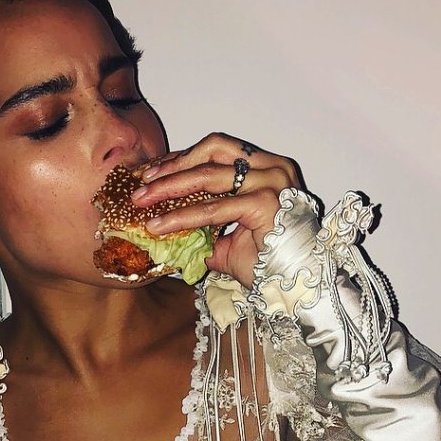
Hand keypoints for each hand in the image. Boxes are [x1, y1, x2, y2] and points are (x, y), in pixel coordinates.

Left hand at [131, 133, 304, 287]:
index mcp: (267, 167)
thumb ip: (202, 223)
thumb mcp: (227, 237)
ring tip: (143, 202)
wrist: (297, 290)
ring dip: (169, 188)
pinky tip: (159, 225)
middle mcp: (273, 167)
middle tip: (143, 185)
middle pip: (212, 151)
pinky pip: (213, 208)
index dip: (182, 159)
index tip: (154, 173)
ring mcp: (271, 182)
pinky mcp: (265, 203)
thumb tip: (163, 219)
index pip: (218, 151)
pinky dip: (182, 217)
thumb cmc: (268, 265)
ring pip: (208, 175)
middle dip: (172, 166)